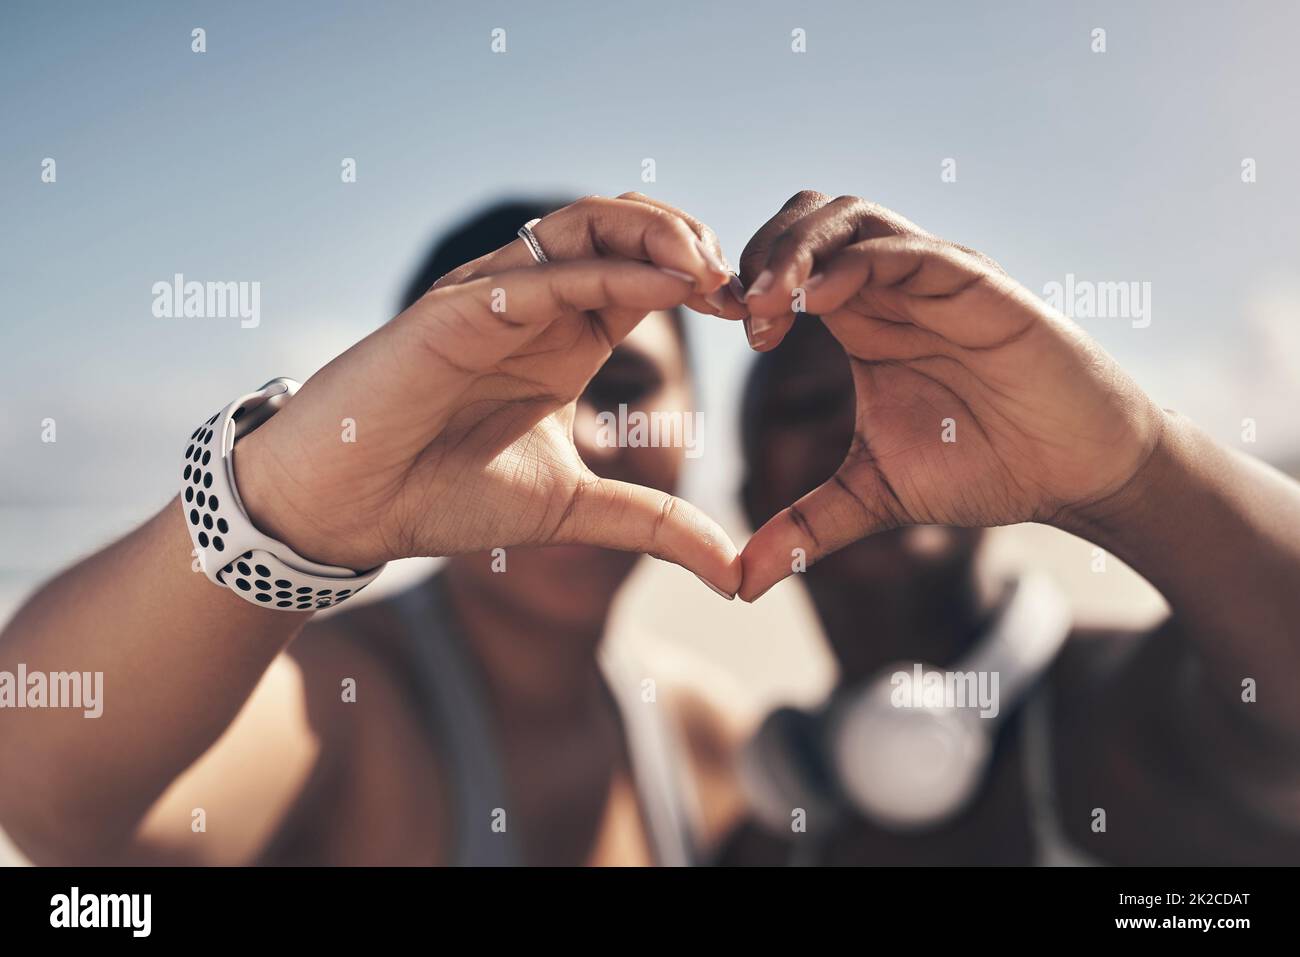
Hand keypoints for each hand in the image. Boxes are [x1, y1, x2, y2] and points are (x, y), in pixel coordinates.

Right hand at [234, 195, 746, 594]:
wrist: (348, 509)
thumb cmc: (443, 496)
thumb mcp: (575, 509)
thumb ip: (655, 526)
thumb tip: (736, 575)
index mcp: (565, 338)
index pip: (648, 275)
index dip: (706, 283)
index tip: (761, 319)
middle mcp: (534, 304)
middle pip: (624, 229)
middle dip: (693, 241)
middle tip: (747, 286)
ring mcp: (492, 298)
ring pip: (583, 225)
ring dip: (656, 235)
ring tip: (713, 269)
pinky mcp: (454, 310)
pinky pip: (538, 274)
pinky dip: (607, 270)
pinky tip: (665, 285)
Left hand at [737, 191, 1165, 599]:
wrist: (1076, 473)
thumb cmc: (985, 467)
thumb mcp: (873, 497)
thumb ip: (804, 528)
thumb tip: (739, 583)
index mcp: (861, 320)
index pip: (785, 264)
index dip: (743, 285)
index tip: (722, 331)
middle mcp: (892, 287)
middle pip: (806, 218)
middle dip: (758, 253)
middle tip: (737, 315)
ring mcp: (933, 279)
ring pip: (850, 218)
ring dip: (794, 251)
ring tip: (765, 308)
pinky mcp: (977, 285)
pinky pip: (906, 251)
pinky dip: (853, 265)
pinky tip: (815, 304)